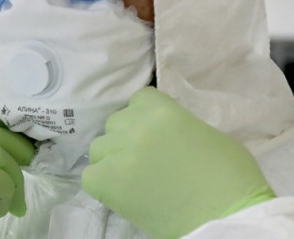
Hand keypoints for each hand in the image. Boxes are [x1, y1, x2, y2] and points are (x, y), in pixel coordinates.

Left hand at [82, 86, 275, 238]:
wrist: (228, 221)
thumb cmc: (231, 179)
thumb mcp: (206, 134)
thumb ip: (176, 124)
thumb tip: (159, 130)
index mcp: (162, 111)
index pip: (138, 100)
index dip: (145, 117)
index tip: (155, 134)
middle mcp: (136, 127)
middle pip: (116, 123)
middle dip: (127, 138)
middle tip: (146, 160)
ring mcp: (119, 155)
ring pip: (99, 148)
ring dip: (112, 160)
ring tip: (134, 178)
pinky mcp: (107, 183)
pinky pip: (90, 176)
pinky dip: (102, 184)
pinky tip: (123, 192)